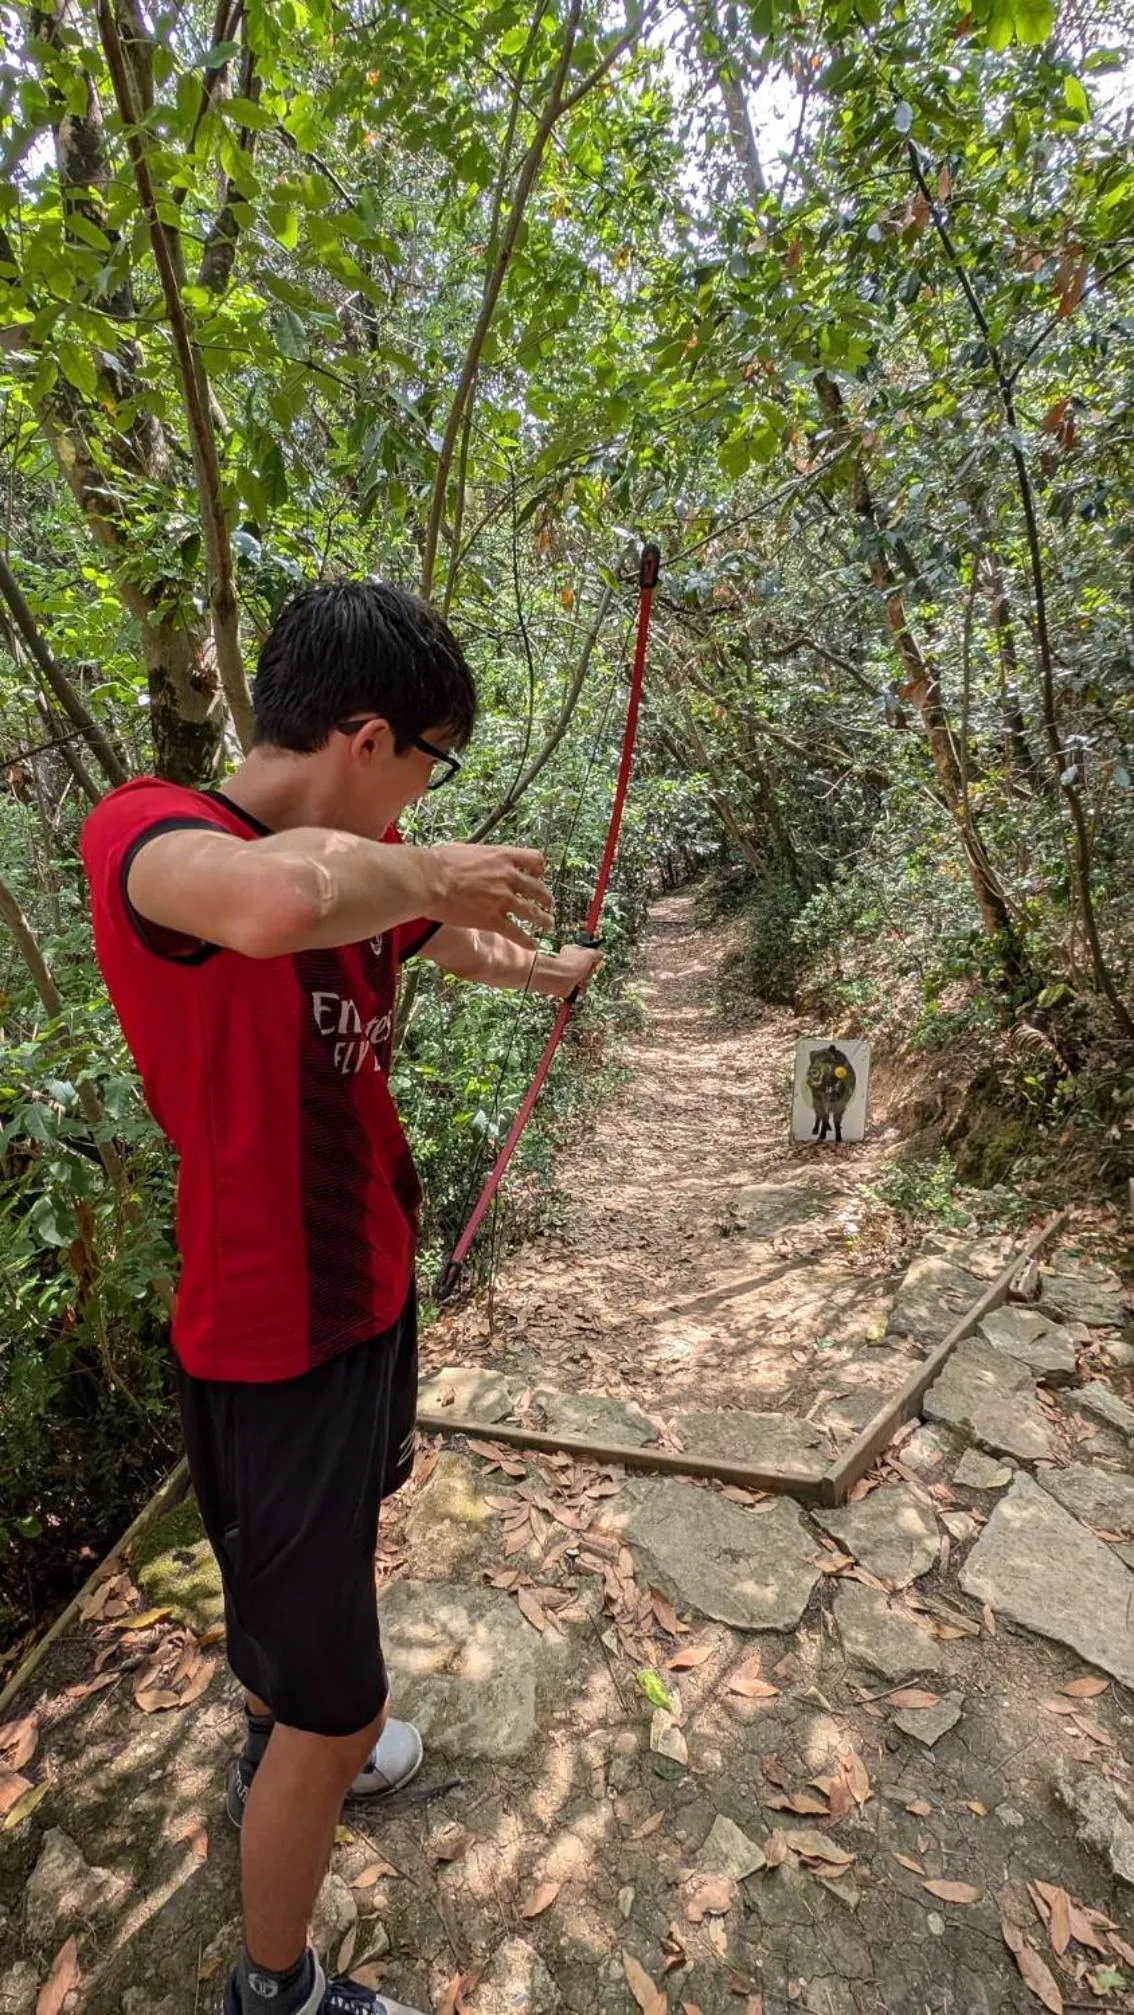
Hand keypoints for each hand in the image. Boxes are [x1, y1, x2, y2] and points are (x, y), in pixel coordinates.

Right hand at [427, 843, 553, 949]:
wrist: (429, 880)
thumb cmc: (440, 863)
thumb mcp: (468, 851)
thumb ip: (482, 858)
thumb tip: (480, 861)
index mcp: (503, 857)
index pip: (535, 860)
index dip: (540, 869)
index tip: (538, 875)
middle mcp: (509, 878)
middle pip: (538, 888)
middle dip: (545, 898)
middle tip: (548, 903)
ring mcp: (503, 900)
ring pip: (533, 912)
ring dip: (543, 920)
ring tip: (548, 924)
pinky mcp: (493, 920)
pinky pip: (517, 932)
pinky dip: (527, 940)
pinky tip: (532, 945)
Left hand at [543, 944, 602, 998]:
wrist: (561, 980)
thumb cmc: (572, 965)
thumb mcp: (589, 954)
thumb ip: (596, 953)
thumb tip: (599, 955)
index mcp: (572, 951)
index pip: (586, 953)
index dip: (592, 958)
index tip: (594, 961)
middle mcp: (569, 962)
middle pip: (587, 967)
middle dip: (589, 972)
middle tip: (586, 972)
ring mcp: (568, 974)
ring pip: (584, 978)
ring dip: (586, 981)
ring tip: (581, 980)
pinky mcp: (568, 985)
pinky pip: (580, 987)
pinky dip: (581, 988)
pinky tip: (578, 986)